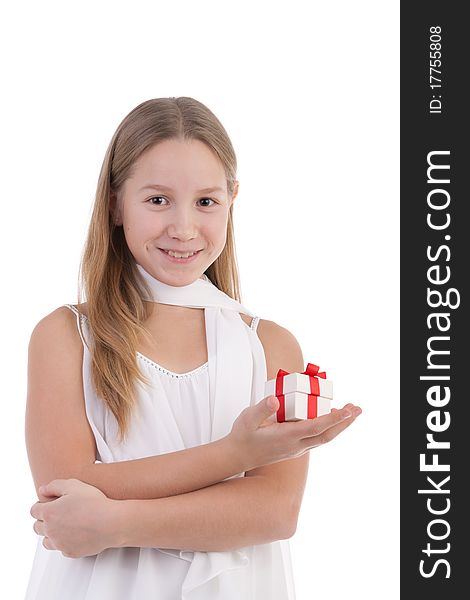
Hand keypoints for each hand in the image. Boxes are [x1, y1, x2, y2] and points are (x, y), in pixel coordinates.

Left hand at [30, 478, 117, 557]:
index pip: (34, 511)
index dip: (40, 505)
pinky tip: (76, 533)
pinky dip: (65, 542)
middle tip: (57, 514)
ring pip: (46, 541)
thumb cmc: (93, 503)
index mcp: (49, 513)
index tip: (49, 504)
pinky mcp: (69, 552)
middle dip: (44, 520)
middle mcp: (50, 530)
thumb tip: (42, 490)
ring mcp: (59, 543)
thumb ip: (54, 486)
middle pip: (36, 527)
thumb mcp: (73, 484)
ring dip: (51, 533)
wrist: (110, 523)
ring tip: (64, 526)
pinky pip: (61, 548)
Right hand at [229, 395, 361, 469]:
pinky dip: (327, 427)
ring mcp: (296, 448)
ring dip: (338, 425)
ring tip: (349, 411)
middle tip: (357, 409)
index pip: (315, 427)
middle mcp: (295, 445)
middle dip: (344, 422)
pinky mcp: (294, 447)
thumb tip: (274, 399)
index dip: (332, 419)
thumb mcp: (247, 419)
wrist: (237, 457)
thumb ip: (261, 409)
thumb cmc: (242, 437)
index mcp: (286, 437)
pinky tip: (329, 418)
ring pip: (323, 438)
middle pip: (326, 435)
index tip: (346, 410)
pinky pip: (316, 438)